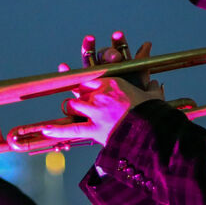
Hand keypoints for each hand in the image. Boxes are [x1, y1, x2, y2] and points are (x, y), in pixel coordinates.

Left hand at [41, 74, 160, 145]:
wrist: (152, 130)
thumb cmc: (154, 113)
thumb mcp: (154, 97)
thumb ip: (153, 89)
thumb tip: (158, 84)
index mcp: (113, 83)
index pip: (91, 76)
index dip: (82, 77)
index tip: (73, 74)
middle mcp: (100, 94)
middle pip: (79, 90)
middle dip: (76, 96)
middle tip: (76, 100)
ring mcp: (95, 111)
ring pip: (72, 105)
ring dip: (71, 109)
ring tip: (70, 112)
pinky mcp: (93, 128)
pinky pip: (70, 128)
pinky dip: (57, 130)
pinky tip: (47, 129)